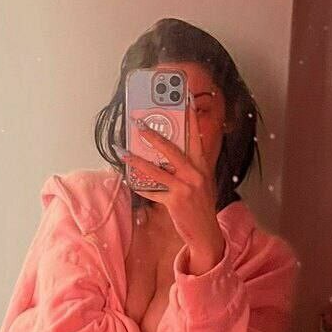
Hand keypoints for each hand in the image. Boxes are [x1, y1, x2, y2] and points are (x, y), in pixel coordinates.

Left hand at [117, 103, 223, 273]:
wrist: (206, 232)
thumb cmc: (201, 205)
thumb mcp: (201, 182)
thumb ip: (189, 166)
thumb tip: (168, 154)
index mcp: (202, 166)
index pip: (196, 136)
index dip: (190, 117)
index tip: (184, 100)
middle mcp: (195, 174)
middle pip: (172, 149)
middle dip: (153, 135)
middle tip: (140, 124)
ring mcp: (185, 187)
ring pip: (156, 169)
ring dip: (137, 160)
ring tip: (124, 152)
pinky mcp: (175, 201)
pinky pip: (153, 191)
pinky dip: (141, 187)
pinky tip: (130, 181)